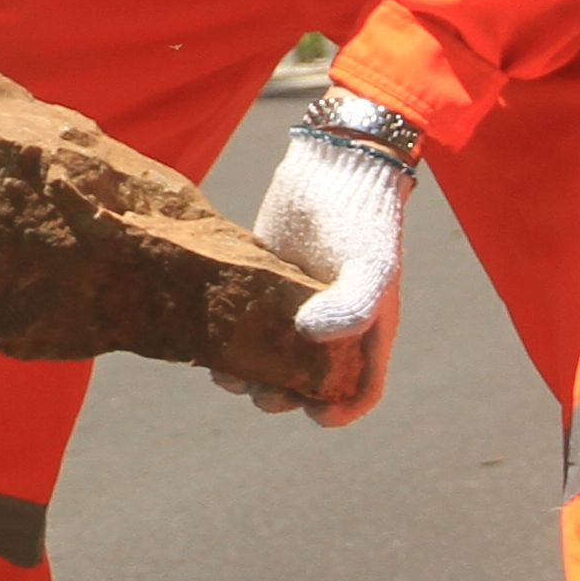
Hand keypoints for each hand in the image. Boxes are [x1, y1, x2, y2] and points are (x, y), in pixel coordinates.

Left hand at [224, 94, 413, 427]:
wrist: (331, 164)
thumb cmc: (360, 218)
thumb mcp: (370, 263)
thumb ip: (352, 304)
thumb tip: (309, 336)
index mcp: (367, 329)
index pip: (361, 389)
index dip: (341, 411)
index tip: (315, 416)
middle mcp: (331, 325)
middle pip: (307, 385)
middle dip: (283, 397)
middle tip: (263, 393)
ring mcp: (294, 307)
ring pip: (270, 360)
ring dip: (249, 378)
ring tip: (228, 375)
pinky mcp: (261, 285)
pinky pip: (244, 326)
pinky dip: (227, 343)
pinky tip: (209, 344)